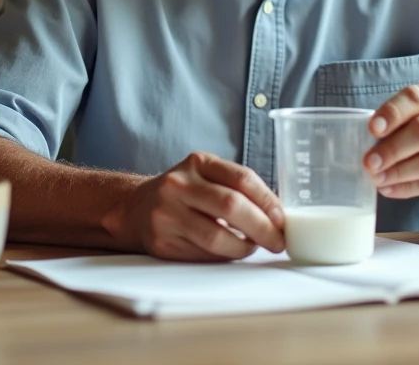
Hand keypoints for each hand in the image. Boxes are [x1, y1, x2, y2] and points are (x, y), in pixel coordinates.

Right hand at [121, 152, 284, 261]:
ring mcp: (167, 215)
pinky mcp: (163, 243)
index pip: (242, 178)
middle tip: (277, 241)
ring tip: (253, 246)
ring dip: (244, 247)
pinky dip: (225, 256)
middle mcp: (179, 185)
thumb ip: (238, 187)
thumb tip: (277, 215)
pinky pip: (204, 255)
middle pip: (231, 206)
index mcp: (197, 163)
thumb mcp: (207, 175)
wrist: (136, 208)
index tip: (282, 219)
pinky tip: (231, 251)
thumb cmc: (185, 192)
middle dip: (262, 228)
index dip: (268, 200)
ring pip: (217, 238)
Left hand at [363, 83, 418, 208]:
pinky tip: (389, 188)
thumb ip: (403, 122)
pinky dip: (407, 187)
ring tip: (377, 178)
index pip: (416, 97)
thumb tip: (366, 139)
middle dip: (392, 147)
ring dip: (398, 171)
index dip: (392, 112)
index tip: (372, 129)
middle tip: (369, 162)